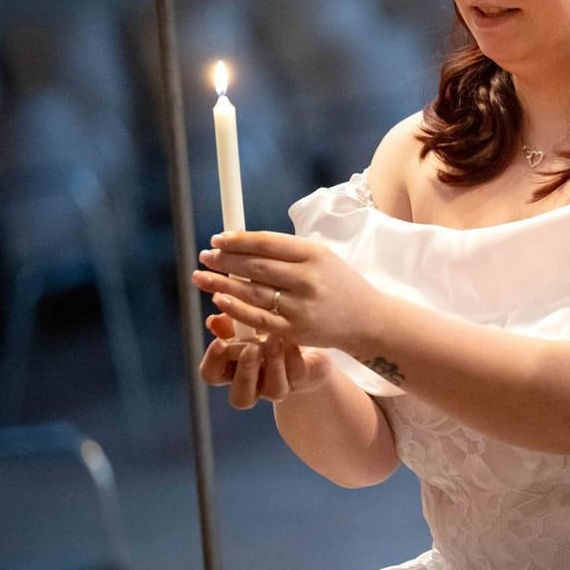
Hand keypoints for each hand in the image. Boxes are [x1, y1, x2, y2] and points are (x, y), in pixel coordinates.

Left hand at [192, 230, 385, 355]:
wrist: (367, 319)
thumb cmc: (338, 284)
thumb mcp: (321, 257)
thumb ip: (286, 251)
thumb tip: (241, 244)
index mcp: (314, 254)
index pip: (267, 242)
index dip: (237, 240)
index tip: (217, 239)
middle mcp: (308, 279)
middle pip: (256, 266)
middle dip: (224, 260)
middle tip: (205, 256)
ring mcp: (301, 306)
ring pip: (252, 292)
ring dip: (221, 283)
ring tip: (201, 276)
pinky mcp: (296, 330)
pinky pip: (259, 318)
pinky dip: (236, 309)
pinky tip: (219, 300)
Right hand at [199, 312, 335, 408]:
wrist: (305, 336)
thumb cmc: (266, 328)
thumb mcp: (247, 322)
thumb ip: (230, 323)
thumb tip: (213, 321)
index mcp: (232, 370)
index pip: (211, 375)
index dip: (213, 362)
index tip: (219, 342)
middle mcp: (254, 385)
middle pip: (240, 398)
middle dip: (245, 372)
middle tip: (251, 347)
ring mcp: (279, 386)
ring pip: (274, 391)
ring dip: (273, 364)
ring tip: (275, 340)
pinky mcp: (303, 378)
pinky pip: (298, 374)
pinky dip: (293, 357)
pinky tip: (292, 341)